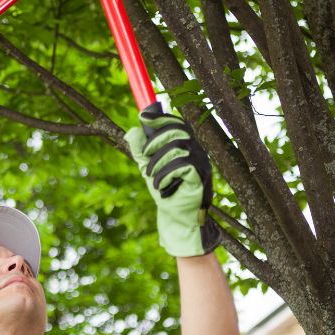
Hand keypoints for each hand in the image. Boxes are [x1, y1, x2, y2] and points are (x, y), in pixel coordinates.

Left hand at [124, 110, 220, 256]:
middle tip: (145, 156)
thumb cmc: (165, 190)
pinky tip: (161, 185)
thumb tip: (132, 130)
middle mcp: (197, 151)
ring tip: (151, 177)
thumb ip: (140, 150)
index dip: (161, 118)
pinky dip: (165, 174)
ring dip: (158, 162)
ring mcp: (202, 163)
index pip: (177, 124)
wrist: (175, 216)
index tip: (143, 118)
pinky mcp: (201, 176)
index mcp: (186, 146)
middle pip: (177, 131)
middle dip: (155, 142)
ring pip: (177, 147)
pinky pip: (182, 165)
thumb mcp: (147, 168)